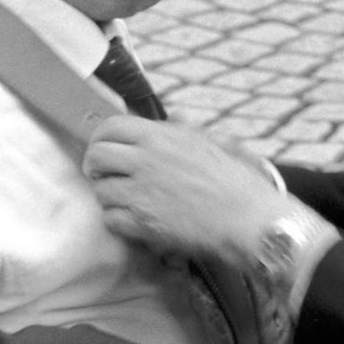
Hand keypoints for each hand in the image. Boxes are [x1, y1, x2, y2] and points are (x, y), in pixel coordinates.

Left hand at [84, 116, 281, 265]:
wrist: (248, 219)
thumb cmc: (235, 183)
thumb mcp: (210, 143)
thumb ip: (183, 131)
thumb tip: (171, 120)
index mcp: (160, 137)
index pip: (110, 127)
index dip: (101, 139)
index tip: (103, 149)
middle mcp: (145, 160)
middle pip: (95, 156)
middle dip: (95, 168)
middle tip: (106, 177)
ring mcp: (140, 192)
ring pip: (100, 191)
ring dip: (109, 198)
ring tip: (127, 203)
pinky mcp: (141, 223)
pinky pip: (110, 219)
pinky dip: (118, 222)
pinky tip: (134, 222)